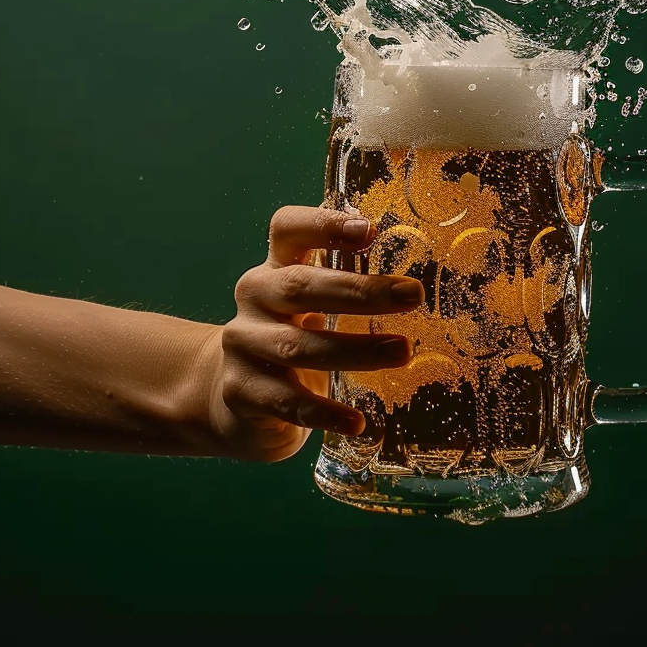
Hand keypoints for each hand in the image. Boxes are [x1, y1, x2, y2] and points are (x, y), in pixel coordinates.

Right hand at [205, 205, 423, 462]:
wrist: (232, 393)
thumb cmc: (291, 334)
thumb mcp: (311, 300)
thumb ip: (346, 278)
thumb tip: (414, 269)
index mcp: (275, 265)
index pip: (288, 229)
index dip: (324, 224)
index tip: (369, 229)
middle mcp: (255, 297)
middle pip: (300, 286)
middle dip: (360, 291)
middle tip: (412, 295)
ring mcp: (243, 344)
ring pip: (298, 346)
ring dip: (355, 350)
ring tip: (402, 352)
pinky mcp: (241, 391)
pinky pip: (287, 403)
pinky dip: (325, 413)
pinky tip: (358, 422)